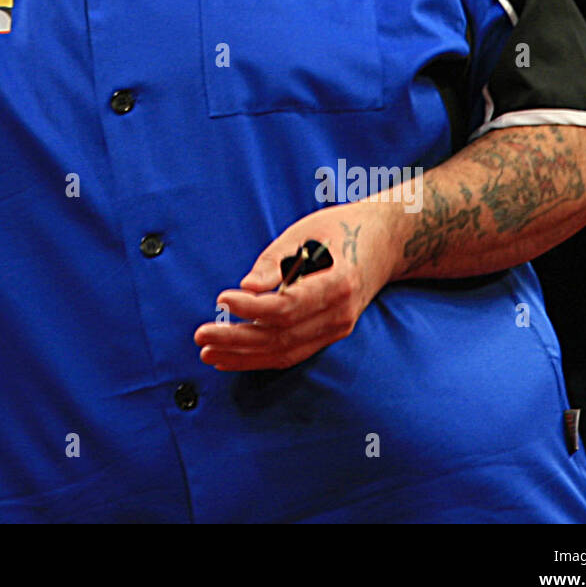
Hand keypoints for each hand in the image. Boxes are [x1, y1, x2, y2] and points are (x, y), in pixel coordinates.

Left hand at [193, 198, 405, 370]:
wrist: (384, 242)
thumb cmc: (340, 229)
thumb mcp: (306, 232)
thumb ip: (276, 260)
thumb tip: (247, 286)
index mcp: (337, 283)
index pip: (288, 306)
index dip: (251, 307)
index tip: (221, 298)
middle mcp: (339, 314)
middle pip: (282, 336)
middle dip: (237, 339)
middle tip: (201, 335)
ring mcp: (337, 329)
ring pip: (285, 352)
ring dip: (243, 356)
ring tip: (208, 352)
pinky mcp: (329, 334)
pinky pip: (292, 353)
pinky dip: (261, 357)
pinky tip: (233, 357)